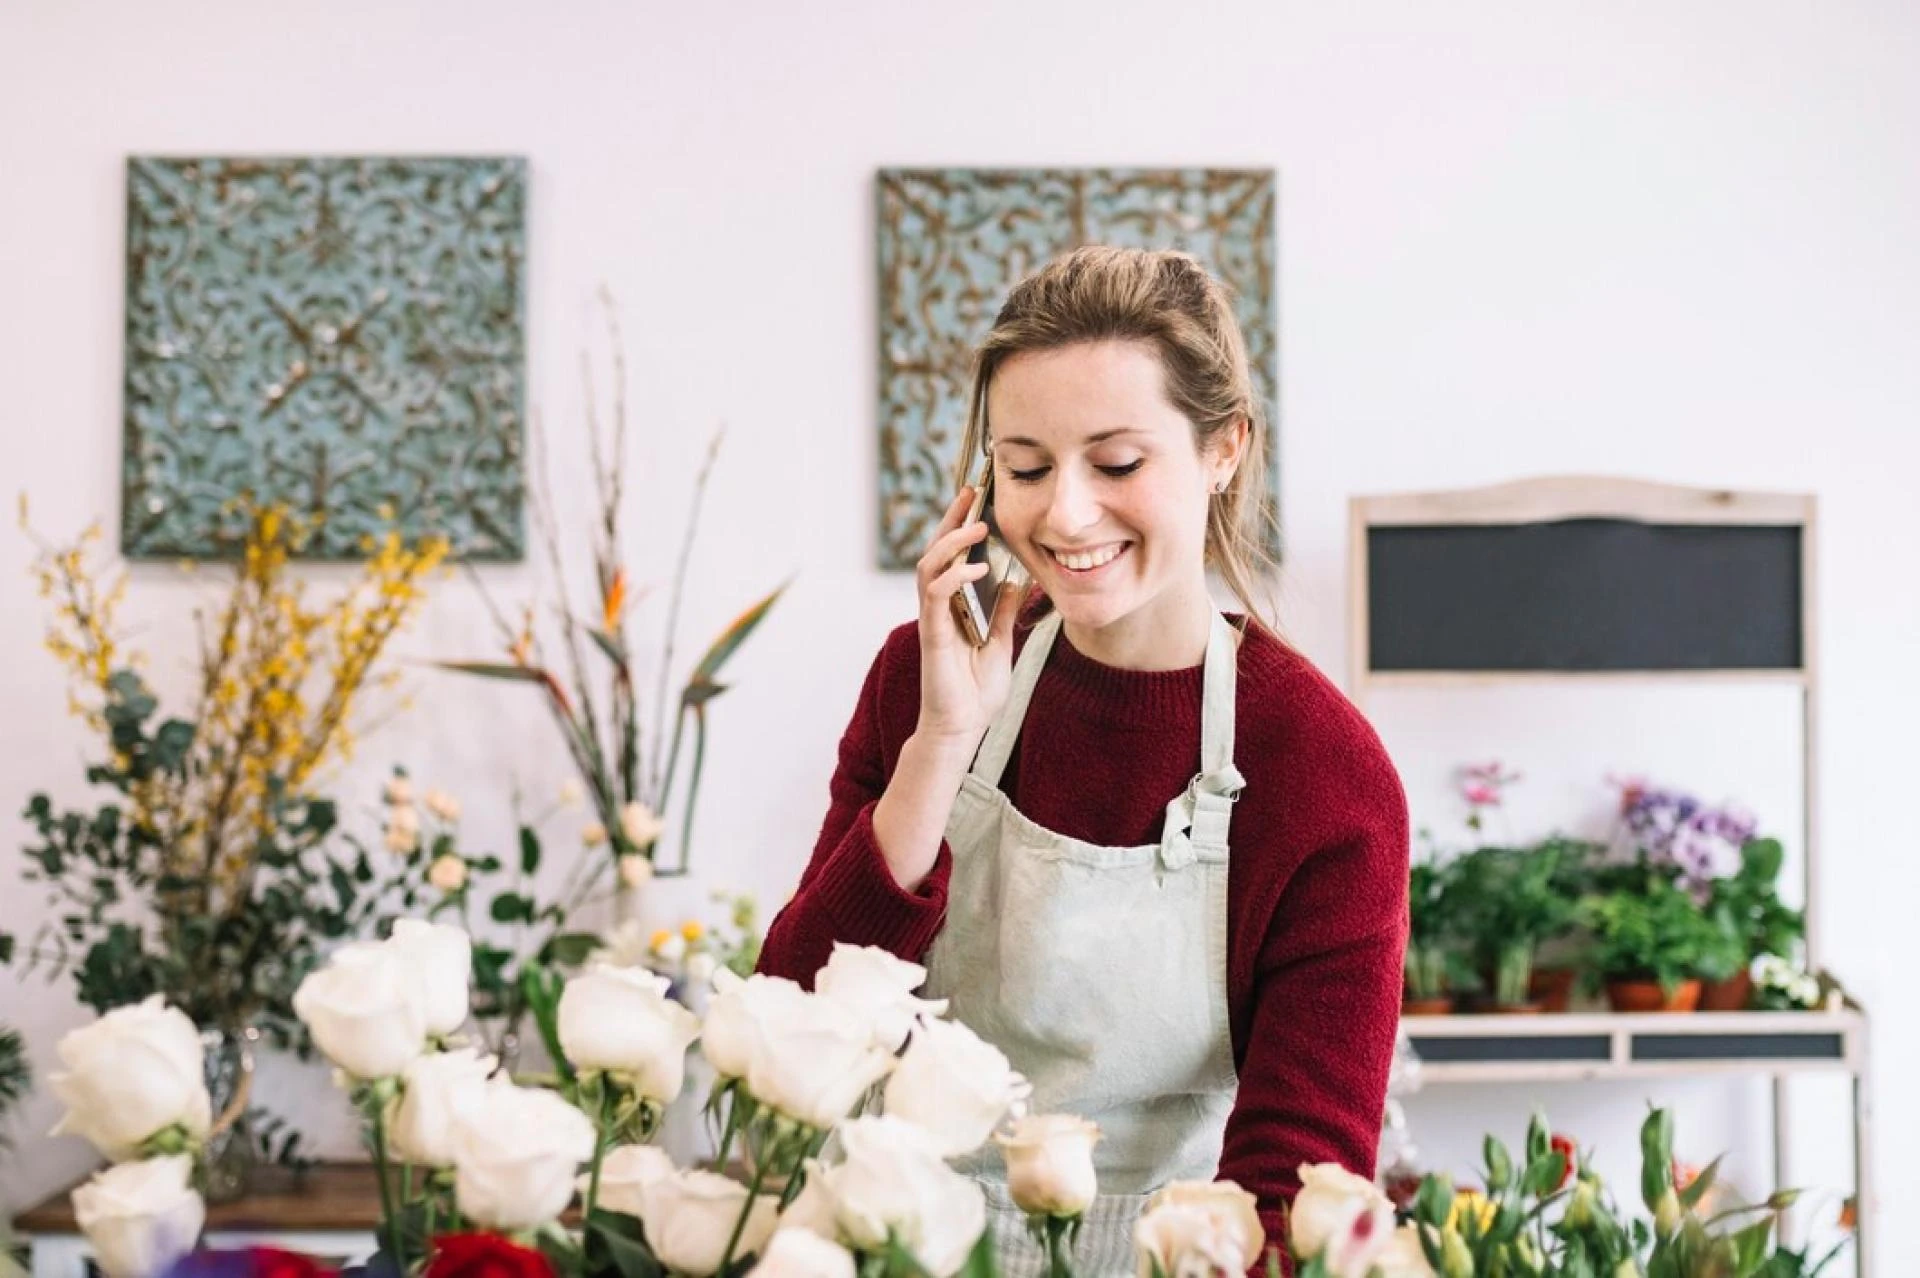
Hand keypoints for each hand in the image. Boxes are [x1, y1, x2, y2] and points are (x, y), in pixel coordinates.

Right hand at [913, 486, 1024, 746]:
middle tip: (971, 493)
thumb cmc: (975, 693)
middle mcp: (937, 608)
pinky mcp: (933, 636)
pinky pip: (935, 595)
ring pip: (929, 566)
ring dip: (952, 541)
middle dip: (951, 520)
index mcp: (952, 607)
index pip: (952, 557)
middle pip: (935, 552)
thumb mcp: (1000, 644)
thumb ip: (1002, 613)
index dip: (960, 527)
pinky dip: (954, 576)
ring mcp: (933, 620)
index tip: (976, 500)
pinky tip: (976, 566)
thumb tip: (1013, 581)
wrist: (962, 729)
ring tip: (977, 524)